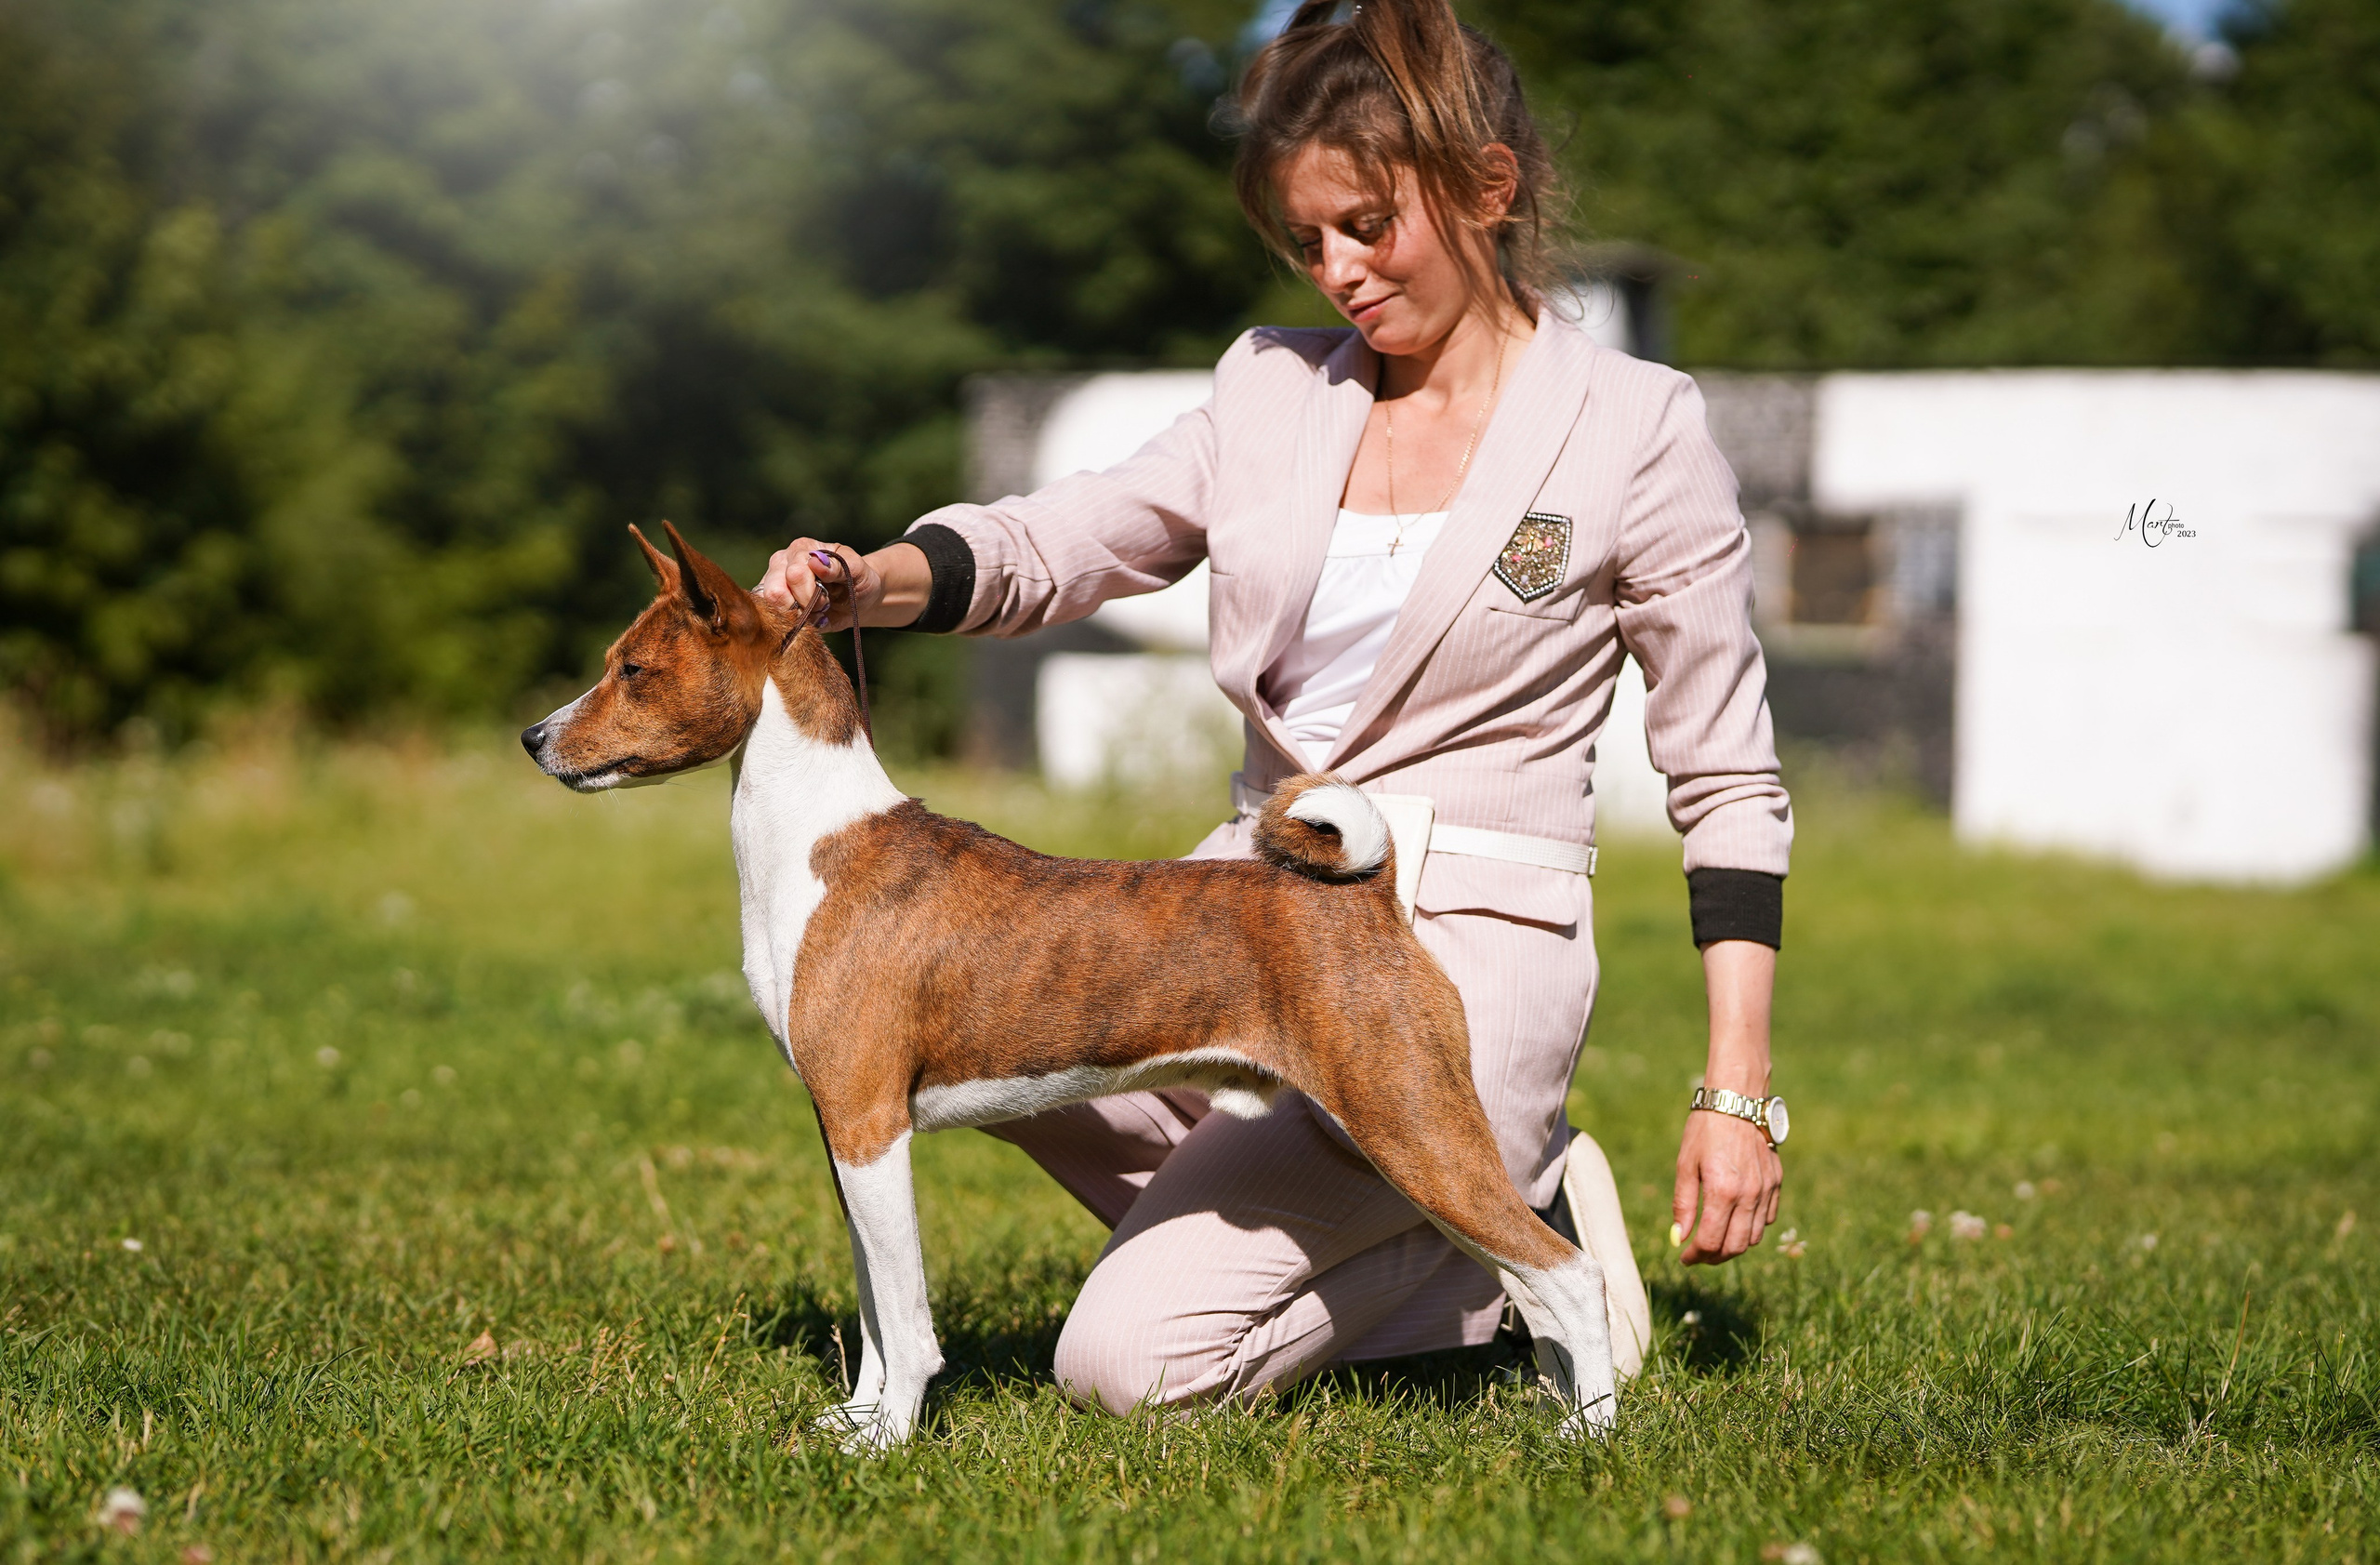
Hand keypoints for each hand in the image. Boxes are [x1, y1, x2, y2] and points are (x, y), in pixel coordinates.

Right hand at [756, 538, 875, 626]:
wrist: (860, 599)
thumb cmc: (859, 579)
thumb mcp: (857, 570)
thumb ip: (837, 566)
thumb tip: (815, 562)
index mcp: (802, 549)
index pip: (795, 574)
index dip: (811, 594)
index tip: (827, 600)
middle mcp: (782, 562)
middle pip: (776, 592)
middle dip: (802, 607)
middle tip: (821, 607)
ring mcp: (773, 582)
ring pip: (771, 605)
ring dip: (796, 616)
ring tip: (814, 612)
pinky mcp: (772, 601)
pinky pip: (772, 618)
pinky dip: (791, 624)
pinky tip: (807, 620)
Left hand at [1672, 1106, 1781, 1264]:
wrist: (1737, 1101)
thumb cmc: (1705, 1130)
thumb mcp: (1685, 1165)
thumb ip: (1683, 1204)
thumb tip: (1678, 1239)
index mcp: (1722, 1191)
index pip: (1711, 1242)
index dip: (1695, 1256)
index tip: (1684, 1258)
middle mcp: (1749, 1195)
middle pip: (1735, 1247)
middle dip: (1714, 1257)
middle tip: (1699, 1254)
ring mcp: (1766, 1190)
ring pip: (1753, 1237)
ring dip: (1733, 1245)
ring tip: (1715, 1239)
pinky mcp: (1776, 1182)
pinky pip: (1767, 1218)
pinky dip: (1751, 1227)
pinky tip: (1735, 1219)